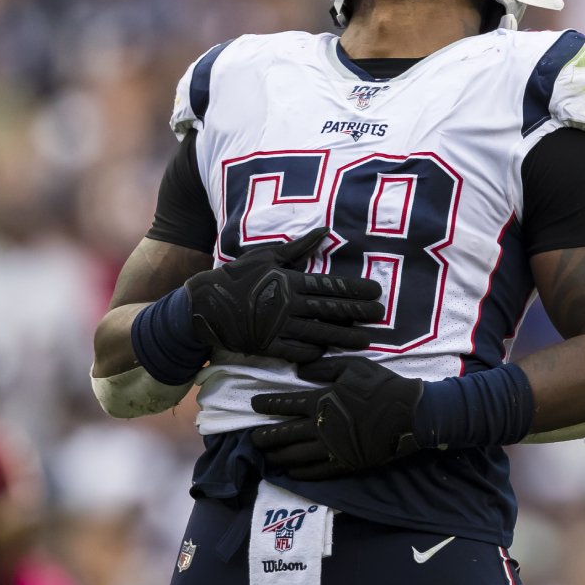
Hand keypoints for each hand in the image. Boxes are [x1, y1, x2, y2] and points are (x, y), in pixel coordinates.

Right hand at [185, 228, 384, 362]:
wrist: (204, 305)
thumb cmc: (238, 276)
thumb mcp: (266, 256)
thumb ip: (299, 248)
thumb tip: (326, 231)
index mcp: (287, 280)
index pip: (329, 286)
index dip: (355, 290)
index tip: (376, 292)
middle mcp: (286, 304)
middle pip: (330, 310)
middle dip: (358, 313)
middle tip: (381, 315)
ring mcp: (277, 328)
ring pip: (319, 334)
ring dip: (345, 337)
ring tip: (366, 340)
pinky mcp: (267, 346)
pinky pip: (296, 352)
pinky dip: (314, 354)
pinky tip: (330, 353)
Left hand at [251, 356, 422, 479]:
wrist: (409, 415)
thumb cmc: (381, 387)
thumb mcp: (354, 366)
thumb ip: (325, 366)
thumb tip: (300, 369)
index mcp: (320, 400)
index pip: (285, 403)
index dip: (267, 404)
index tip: (254, 404)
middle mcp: (320, 426)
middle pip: (283, 433)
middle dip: (264, 436)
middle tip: (252, 438)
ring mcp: (330, 448)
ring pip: (294, 455)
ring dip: (277, 456)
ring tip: (265, 457)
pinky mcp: (343, 463)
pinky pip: (315, 471)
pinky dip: (300, 472)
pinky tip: (291, 472)